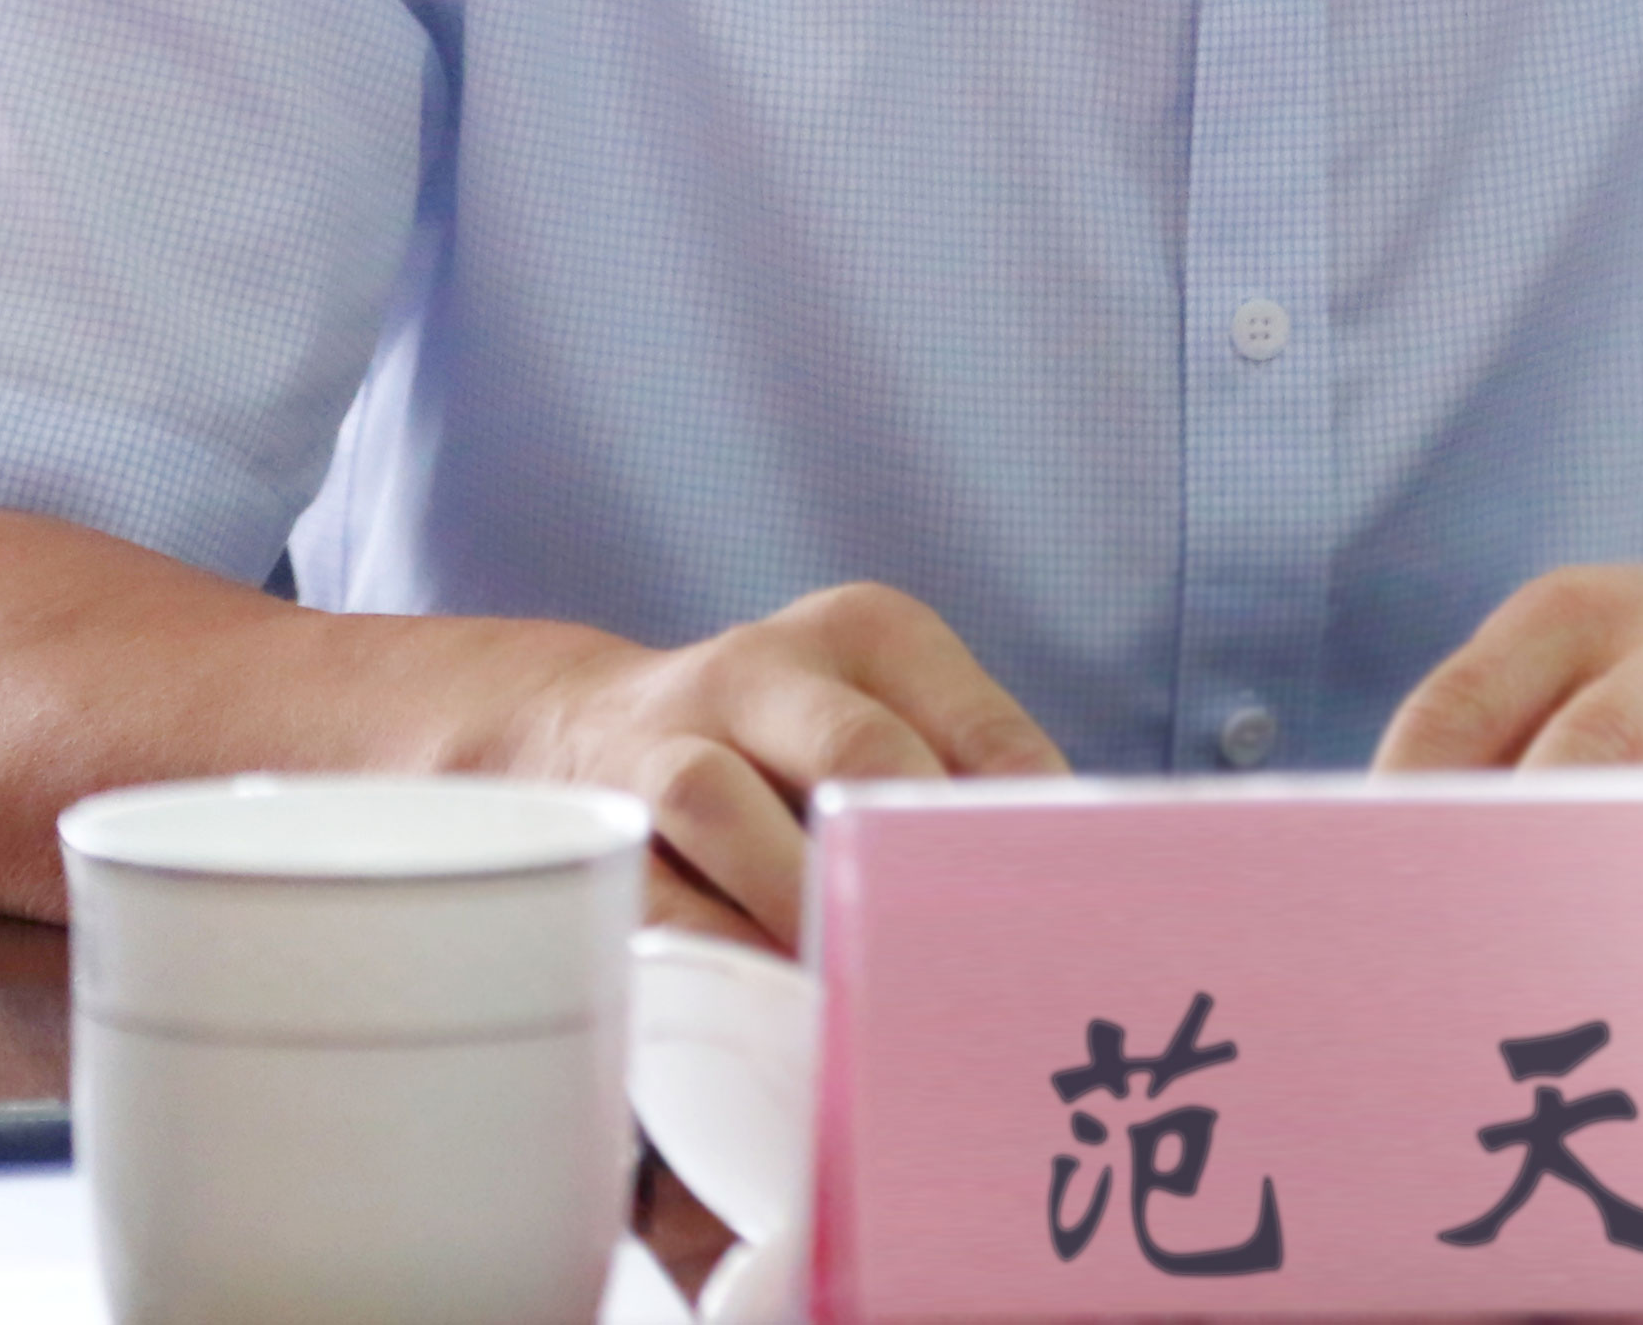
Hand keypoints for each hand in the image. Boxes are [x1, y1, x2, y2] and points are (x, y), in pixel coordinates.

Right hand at [501, 580, 1071, 953]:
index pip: (981, 727)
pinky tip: (770, 1010)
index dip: (1027, 829)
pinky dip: (712, 951)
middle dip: (909, 861)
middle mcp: (766, 667)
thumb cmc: (780, 748)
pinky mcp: (602, 821)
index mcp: (869, 633)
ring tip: (856, 993)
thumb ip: (960, 789)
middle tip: (967, 964)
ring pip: (720, 801)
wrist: (573, 726)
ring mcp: (668, 736)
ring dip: (793, 903)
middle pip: (855, 751)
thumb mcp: (875, 717)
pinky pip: (650, 888)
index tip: (1064, 917)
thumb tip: (1069, 900)